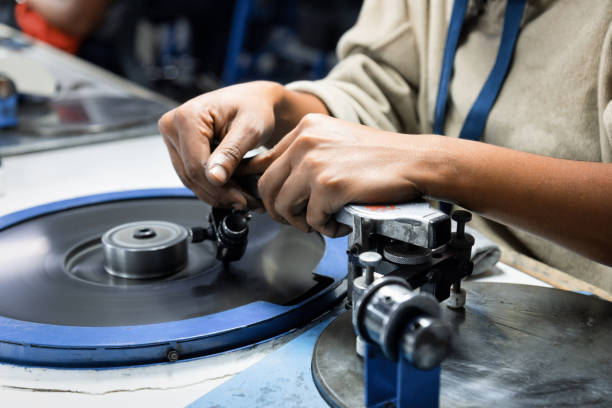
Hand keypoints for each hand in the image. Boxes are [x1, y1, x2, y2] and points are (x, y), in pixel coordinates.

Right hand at [158, 81, 282, 208]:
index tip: (241, 199)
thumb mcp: (249, 129)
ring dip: (215, 194)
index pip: (196, 165)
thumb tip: (215, 179)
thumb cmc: (253, 107)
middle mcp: (172, 125)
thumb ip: (231, 153)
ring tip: (242, 200)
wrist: (253, 101)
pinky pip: (191, 175)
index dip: (218, 188)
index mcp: (187, 117)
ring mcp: (172, 137)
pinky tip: (232, 192)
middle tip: (245, 203)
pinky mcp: (178, 148)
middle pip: (190, 174)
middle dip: (219, 194)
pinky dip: (212, 187)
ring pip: (189, 179)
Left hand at [242, 114, 427, 236]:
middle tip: (293, 220)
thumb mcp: (337, 141)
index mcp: (306, 128)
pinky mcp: (329, 185)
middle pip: (267, 186)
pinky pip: (312, 219)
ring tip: (318, 224)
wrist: (414, 160)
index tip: (273, 204)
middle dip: (277, 211)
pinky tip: (339, 224)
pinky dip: (325, 228)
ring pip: (284, 205)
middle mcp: (305, 141)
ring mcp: (315, 163)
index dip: (267, 190)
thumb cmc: (382, 156)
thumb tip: (286, 181)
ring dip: (299, 222)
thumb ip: (308, 154)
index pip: (266, 162)